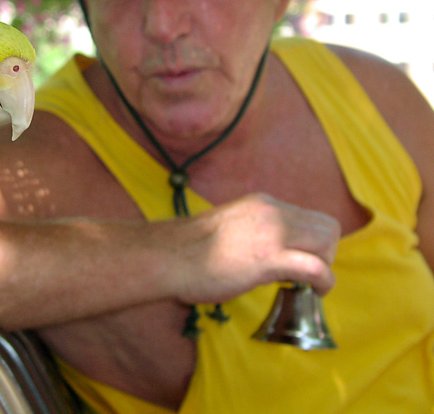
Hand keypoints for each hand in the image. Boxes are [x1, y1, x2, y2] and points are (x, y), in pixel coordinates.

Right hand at [170, 193, 340, 304]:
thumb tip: (264, 250)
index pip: (310, 216)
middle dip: (325, 253)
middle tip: (304, 273)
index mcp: (261, 203)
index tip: (299, 259)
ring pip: (328, 243)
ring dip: (325, 266)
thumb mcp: (228, 226)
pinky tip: (315, 292)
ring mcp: (272, 233)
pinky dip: (325, 282)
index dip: (312, 241)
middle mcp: (272, 212)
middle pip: (328, 227)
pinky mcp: (269, 259)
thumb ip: (252, 230)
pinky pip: (317, 268)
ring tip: (306, 284)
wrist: (167, 255)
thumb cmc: (187, 249)